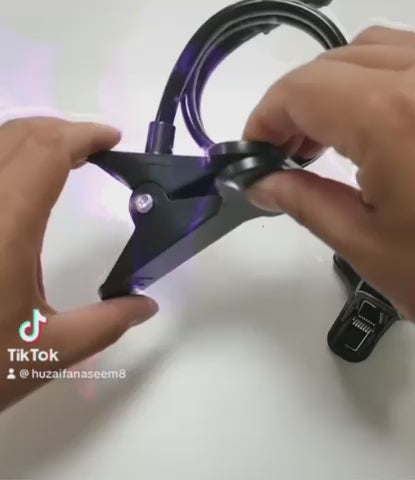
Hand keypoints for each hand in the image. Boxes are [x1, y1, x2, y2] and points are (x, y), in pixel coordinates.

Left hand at [0, 117, 157, 410]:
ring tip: (65, 160)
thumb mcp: (46, 352)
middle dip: (61, 130)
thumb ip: (105, 324)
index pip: (46, 153)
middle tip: (95, 149)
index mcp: (4, 228)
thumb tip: (147, 306)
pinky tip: (20, 183)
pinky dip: (8, 158)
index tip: (113, 140)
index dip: (84, 135)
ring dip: (33, 141)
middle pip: (16, 135)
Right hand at [243, 26, 414, 345]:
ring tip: (324, 139)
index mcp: (397, 119)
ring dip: (334, 88)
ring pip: (373, 50)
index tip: (255, 150)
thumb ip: (305, 202)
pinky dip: (375, 84)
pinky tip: (369, 128)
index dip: (265, 117)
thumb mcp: (366, 245)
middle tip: (284, 152)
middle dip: (295, 103)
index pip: (303, 90)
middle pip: (333, 62)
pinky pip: (414, 61)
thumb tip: (264, 183)